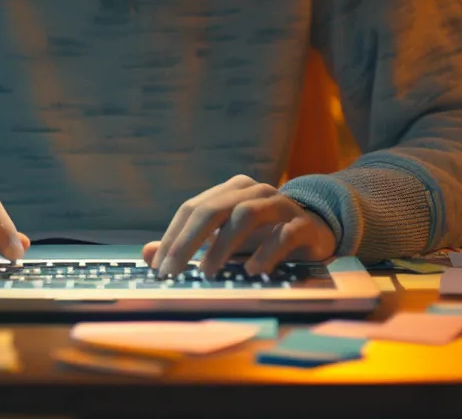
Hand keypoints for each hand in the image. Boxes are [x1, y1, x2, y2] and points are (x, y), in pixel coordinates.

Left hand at [144, 175, 337, 276]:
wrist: (314, 232)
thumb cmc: (261, 236)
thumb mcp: (222, 240)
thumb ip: (186, 245)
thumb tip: (147, 254)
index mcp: (230, 190)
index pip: (192, 208)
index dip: (172, 236)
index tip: (158, 266)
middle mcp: (253, 191)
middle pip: (213, 209)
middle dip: (188, 242)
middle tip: (172, 271)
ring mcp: (279, 204)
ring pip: (244, 216)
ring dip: (222, 246)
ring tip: (206, 273)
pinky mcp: (302, 223)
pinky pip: (281, 235)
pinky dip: (264, 253)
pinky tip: (252, 272)